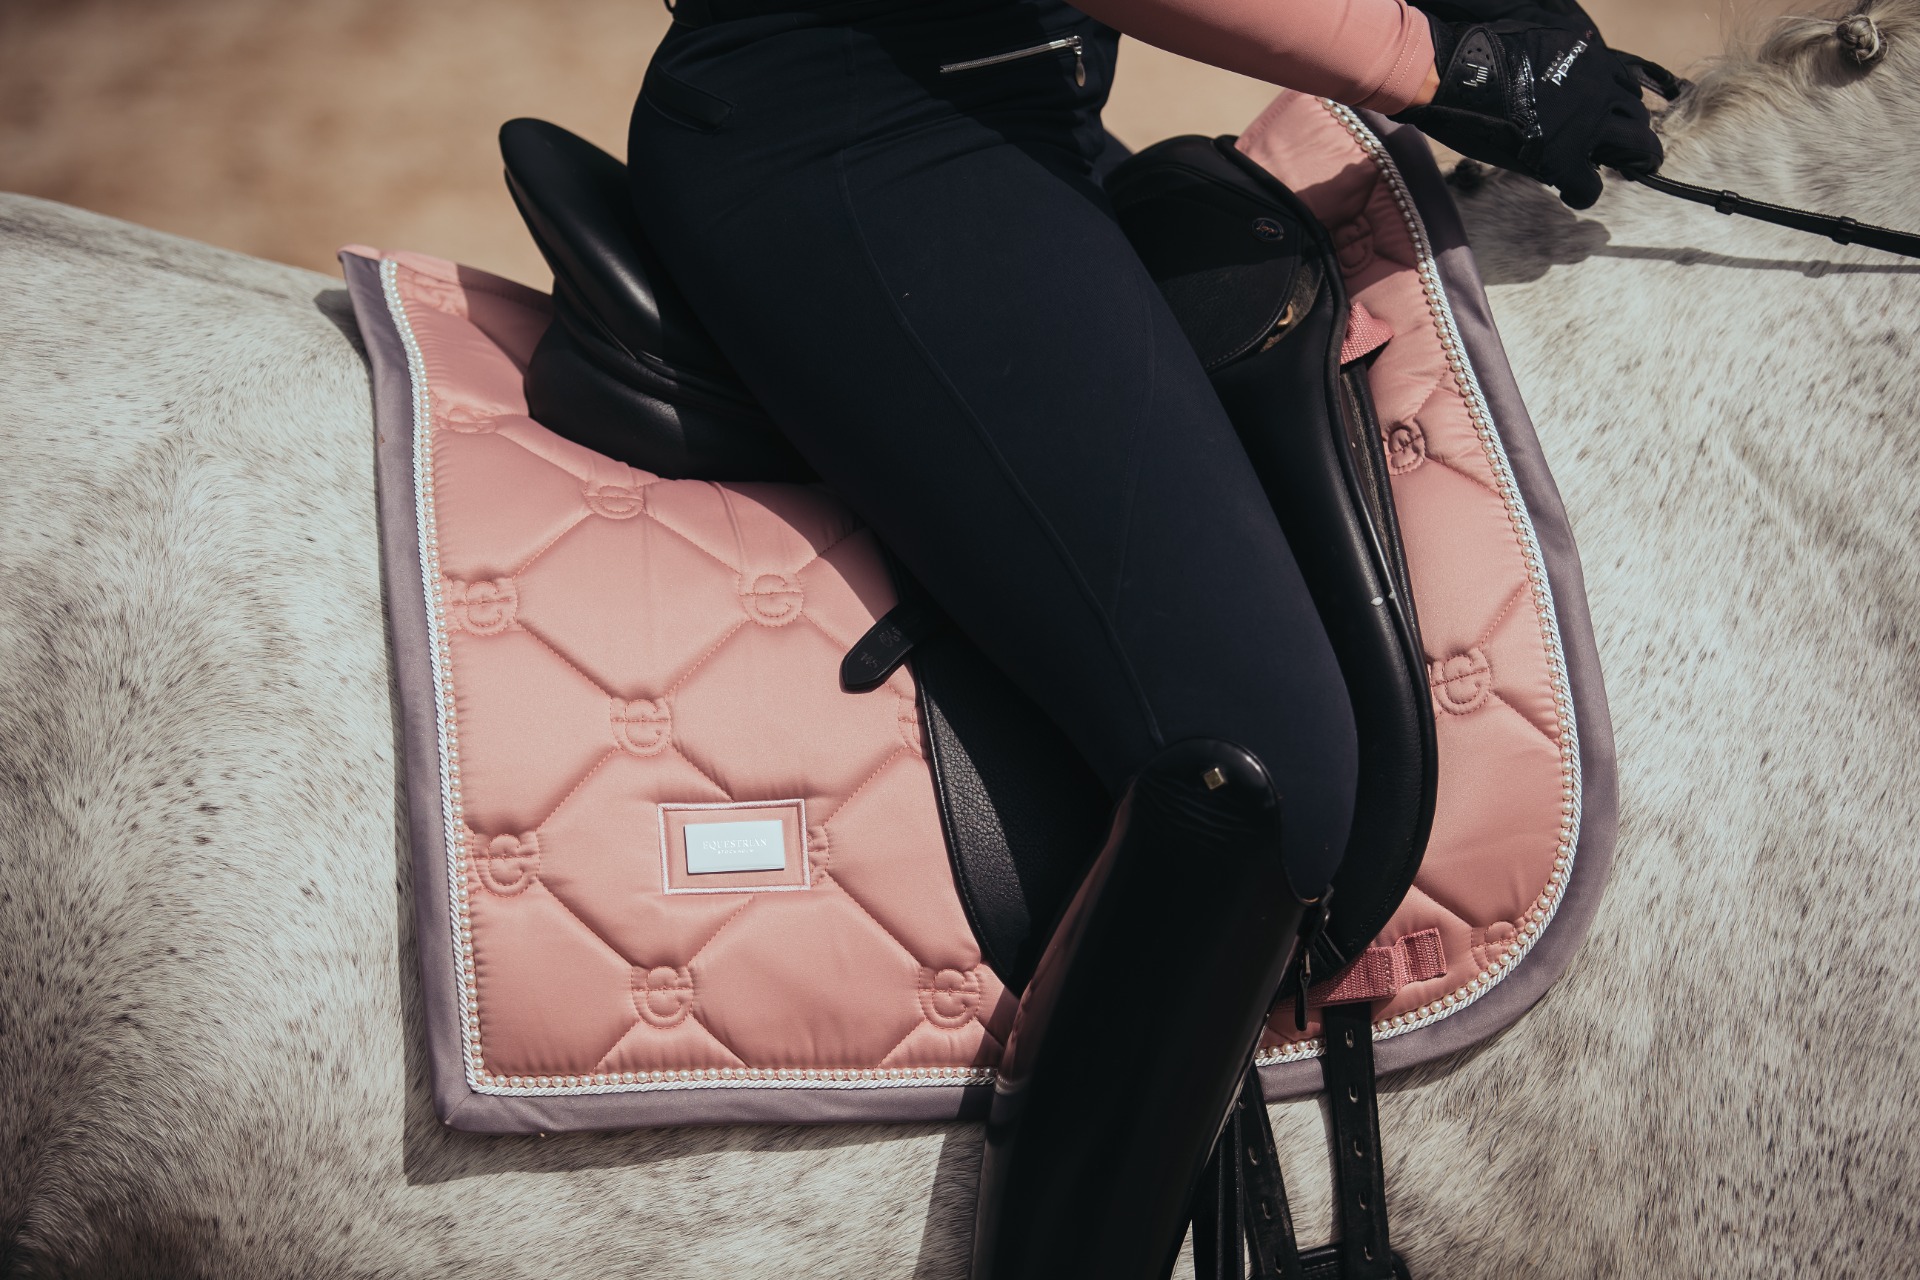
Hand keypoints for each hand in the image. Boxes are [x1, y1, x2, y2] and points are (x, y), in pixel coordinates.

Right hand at [1394, 15, 1661, 208]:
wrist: (1457, 73)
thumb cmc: (1483, 56)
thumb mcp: (1539, 44)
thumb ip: (1563, 62)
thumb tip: (1562, 78)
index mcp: (1593, 59)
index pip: (1626, 89)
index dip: (1618, 111)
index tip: (1608, 124)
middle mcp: (1599, 88)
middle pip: (1639, 121)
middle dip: (1634, 141)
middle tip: (1624, 157)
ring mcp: (1587, 123)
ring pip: (1634, 150)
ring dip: (1622, 164)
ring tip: (1602, 174)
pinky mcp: (1565, 156)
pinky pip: (1590, 187)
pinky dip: (1583, 194)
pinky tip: (1571, 195)